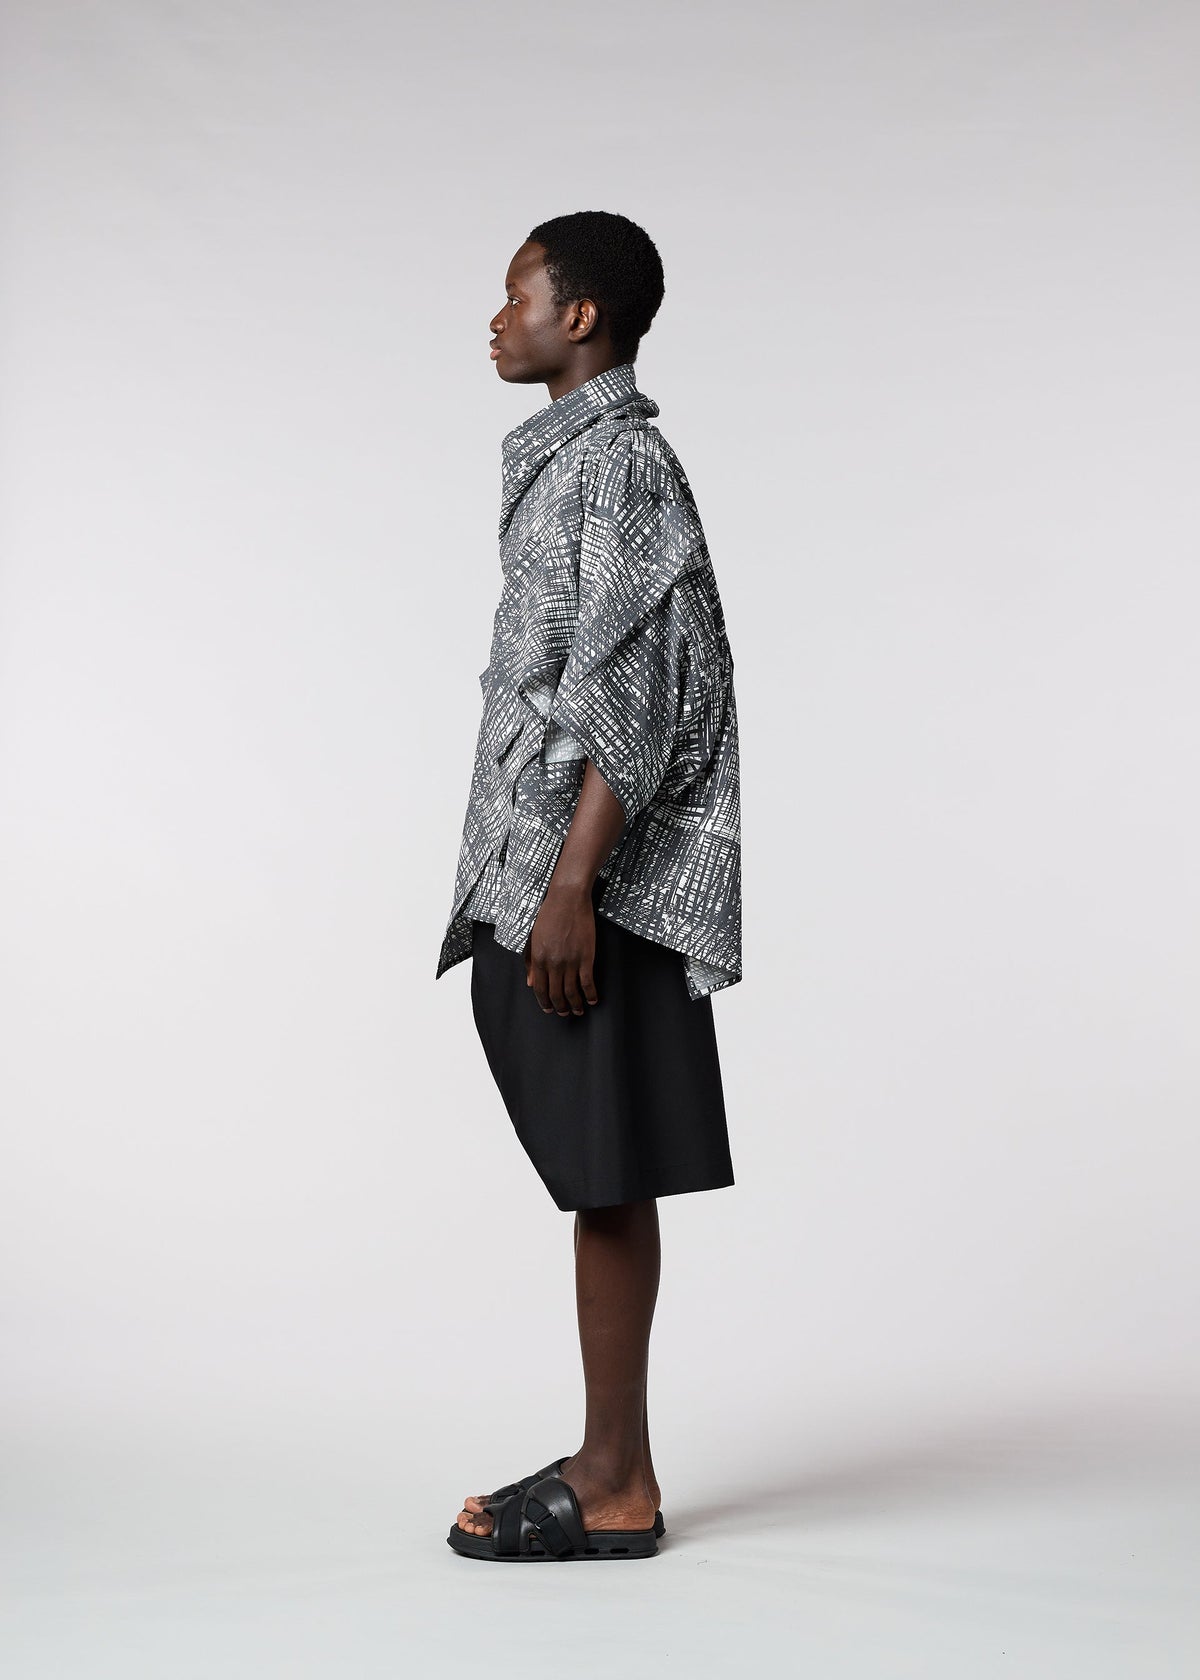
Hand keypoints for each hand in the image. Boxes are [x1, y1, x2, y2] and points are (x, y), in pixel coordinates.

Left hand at [525, 880, 600, 1016]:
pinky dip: (590, 994)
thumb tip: (531, 983)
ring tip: (578, 1010)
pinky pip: (587, 982)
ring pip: (572, 991)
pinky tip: (592, 1000)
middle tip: (564, 1013)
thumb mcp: (533, 938)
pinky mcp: (586, 957)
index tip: (549, 1009)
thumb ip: (530, 962)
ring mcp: (570, 961)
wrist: (567, 899)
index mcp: (538, 958)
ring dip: (575, 1004)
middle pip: (556, 994)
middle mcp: (553, 963)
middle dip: (560, 1007)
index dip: (544, 1002)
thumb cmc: (548, 915)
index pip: (540, 988)